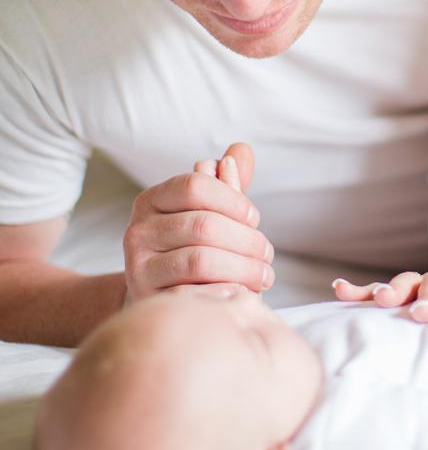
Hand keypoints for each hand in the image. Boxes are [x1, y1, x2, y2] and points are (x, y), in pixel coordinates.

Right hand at [123, 142, 274, 299]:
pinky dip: (225, 291)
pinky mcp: (148, 299)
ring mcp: (138, 266)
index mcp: (151, 200)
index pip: (195, 185)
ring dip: (244, 268)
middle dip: (246, 240)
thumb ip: (227, 185)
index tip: (254, 219)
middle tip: (267, 254)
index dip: (233, 200)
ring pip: (201, 259)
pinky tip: (242, 294)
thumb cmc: (195, 250)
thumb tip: (241, 150)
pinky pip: (194, 293)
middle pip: (204, 224)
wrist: (166, 298)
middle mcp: (137, 230)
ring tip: (264, 275)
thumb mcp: (211, 214)